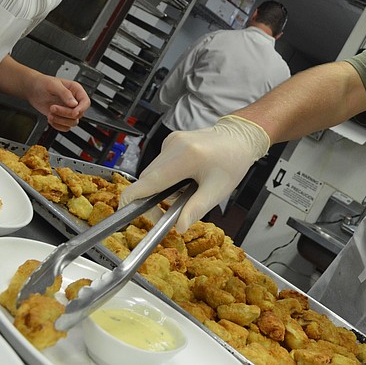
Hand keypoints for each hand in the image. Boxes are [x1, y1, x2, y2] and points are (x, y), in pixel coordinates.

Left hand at [26, 75, 90, 131]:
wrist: (32, 90)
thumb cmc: (43, 83)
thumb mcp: (54, 85)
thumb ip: (65, 94)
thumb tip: (74, 104)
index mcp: (76, 91)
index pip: (85, 102)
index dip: (81, 109)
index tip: (74, 113)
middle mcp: (74, 101)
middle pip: (78, 114)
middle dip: (65, 114)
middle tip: (53, 108)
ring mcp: (68, 110)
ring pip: (73, 122)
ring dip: (60, 120)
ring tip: (50, 113)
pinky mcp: (61, 117)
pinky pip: (65, 127)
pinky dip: (57, 126)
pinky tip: (50, 118)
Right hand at [120, 115, 269, 231]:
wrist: (239, 138)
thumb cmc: (232, 162)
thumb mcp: (218, 190)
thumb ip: (196, 209)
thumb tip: (179, 227)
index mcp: (186, 157)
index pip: (150, 181)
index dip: (134, 198)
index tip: (126, 213)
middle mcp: (174, 145)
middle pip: (148, 179)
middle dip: (152, 199)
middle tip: (168, 215)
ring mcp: (171, 141)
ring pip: (152, 172)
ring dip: (160, 188)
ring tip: (183, 194)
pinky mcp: (171, 140)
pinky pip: (159, 164)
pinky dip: (165, 177)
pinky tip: (183, 180)